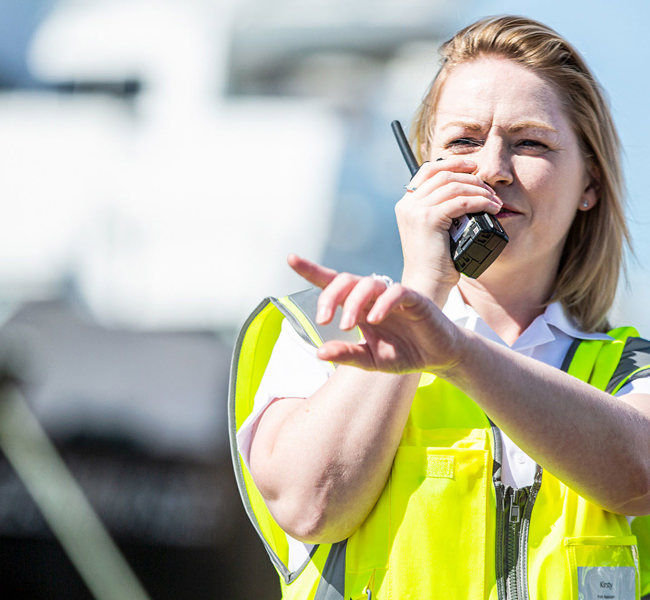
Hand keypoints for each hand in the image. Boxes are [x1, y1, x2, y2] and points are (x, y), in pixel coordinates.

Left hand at [288, 254, 463, 374]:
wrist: (439, 357)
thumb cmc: (404, 353)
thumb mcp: (370, 360)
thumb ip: (346, 355)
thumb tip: (318, 353)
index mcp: (359, 306)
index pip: (332, 283)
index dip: (311, 270)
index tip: (291, 259)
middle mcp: (373, 296)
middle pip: (345, 279)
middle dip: (329, 296)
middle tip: (324, 320)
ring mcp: (393, 295)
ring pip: (367, 282)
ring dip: (352, 302)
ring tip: (347, 325)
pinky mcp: (415, 299)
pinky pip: (396, 291)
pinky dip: (383, 303)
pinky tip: (374, 319)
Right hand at [396, 158, 501, 302]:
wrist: (427, 284)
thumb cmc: (435, 262)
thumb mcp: (434, 230)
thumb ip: (441, 209)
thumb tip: (467, 191)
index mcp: (406, 204)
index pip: (428, 170)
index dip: (452, 163)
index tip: (473, 166)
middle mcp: (408, 204)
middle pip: (443, 174)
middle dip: (471, 177)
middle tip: (490, 190)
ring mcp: (416, 210)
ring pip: (454, 185)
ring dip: (479, 190)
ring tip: (494, 201)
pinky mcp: (428, 219)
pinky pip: (460, 201)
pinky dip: (480, 202)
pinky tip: (491, 208)